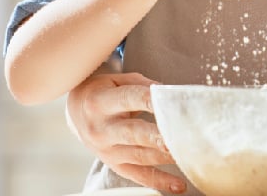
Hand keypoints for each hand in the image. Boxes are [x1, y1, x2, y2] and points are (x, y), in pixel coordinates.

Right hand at [65, 72, 186, 193]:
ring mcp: (107, 150)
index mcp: (100, 102)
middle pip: (133, 133)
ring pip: (140, 156)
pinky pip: (138, 176)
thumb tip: (172, 94)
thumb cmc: (104, 92)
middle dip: (157, 137)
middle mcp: (101, 128)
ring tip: (190, 157)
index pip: (129, 98)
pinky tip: (179, 185)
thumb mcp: (118, 81)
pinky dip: (160, 181)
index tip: (173, 100)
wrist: (76, 113)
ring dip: (166, 158)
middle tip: (179, 139)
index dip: (151, 99)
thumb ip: (144, 85)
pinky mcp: (114, 164)